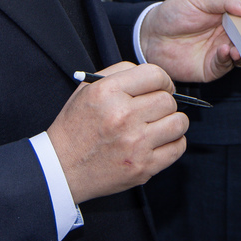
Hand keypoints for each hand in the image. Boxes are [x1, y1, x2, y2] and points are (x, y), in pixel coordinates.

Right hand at [48, 61, 187, 202]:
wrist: (62, 168)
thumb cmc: (76, 127)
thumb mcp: (87, 89)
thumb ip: (120, 73)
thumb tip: (154, 75)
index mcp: (108, 92)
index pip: (155, 75)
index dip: (163, 80)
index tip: (162, 87)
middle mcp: (123, 116)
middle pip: (168, 100)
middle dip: (165, 102)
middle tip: (155, 109)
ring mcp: (135, 143)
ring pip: (179, 122)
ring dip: (172, 122)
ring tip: (159, 125)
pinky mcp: (143, 166)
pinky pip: (178, 147)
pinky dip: (173, 142)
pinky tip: (159, 141)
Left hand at [139, 0, 240, 82]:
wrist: (150, 34)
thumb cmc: (173, 13)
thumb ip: (226, 0)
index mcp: (228, 16)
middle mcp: (227, 35)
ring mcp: (220, 51)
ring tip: (240, 46)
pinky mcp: (211, 67)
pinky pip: (225, 65)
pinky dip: (228, 59)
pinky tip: (225, 51)